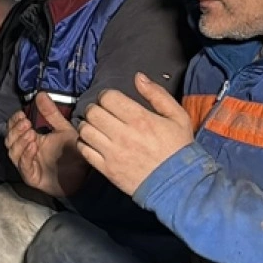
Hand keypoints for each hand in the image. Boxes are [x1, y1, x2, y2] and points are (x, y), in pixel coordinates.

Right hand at [4, 94, 87, 197]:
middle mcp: (25, 152)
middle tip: (26, 123)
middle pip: (10, 140)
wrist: (84, 175)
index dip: (15, 121)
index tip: (22, 114)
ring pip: (13, 152)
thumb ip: (51, 113)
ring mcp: (27, 165)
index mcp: (31, 140)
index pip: (14, 129)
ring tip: (30, 133)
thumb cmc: (73, 153)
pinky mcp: (31, 177)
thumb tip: (40, 94)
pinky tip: (33, 146)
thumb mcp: (63, 129)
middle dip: (15, 130)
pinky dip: (26, 155)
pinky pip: (23, 166)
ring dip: (20, 142)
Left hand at [76, 73, 194, 195]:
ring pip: (85, 130)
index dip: (107, 96)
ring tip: (97, 127)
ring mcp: (112, 153)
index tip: (112, 101)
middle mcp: (123, 134)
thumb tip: (138, 77)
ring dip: (88, 125)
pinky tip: (94, 142)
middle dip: (95, 108)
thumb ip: (157, 94)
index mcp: (140, 119)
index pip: (108, 98)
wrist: (179, 184)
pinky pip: (84, 150)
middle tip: (102, 113)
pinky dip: (84, 143)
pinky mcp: (106, 169)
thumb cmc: (179, 148)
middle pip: (93, 112)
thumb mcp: (177, 116)